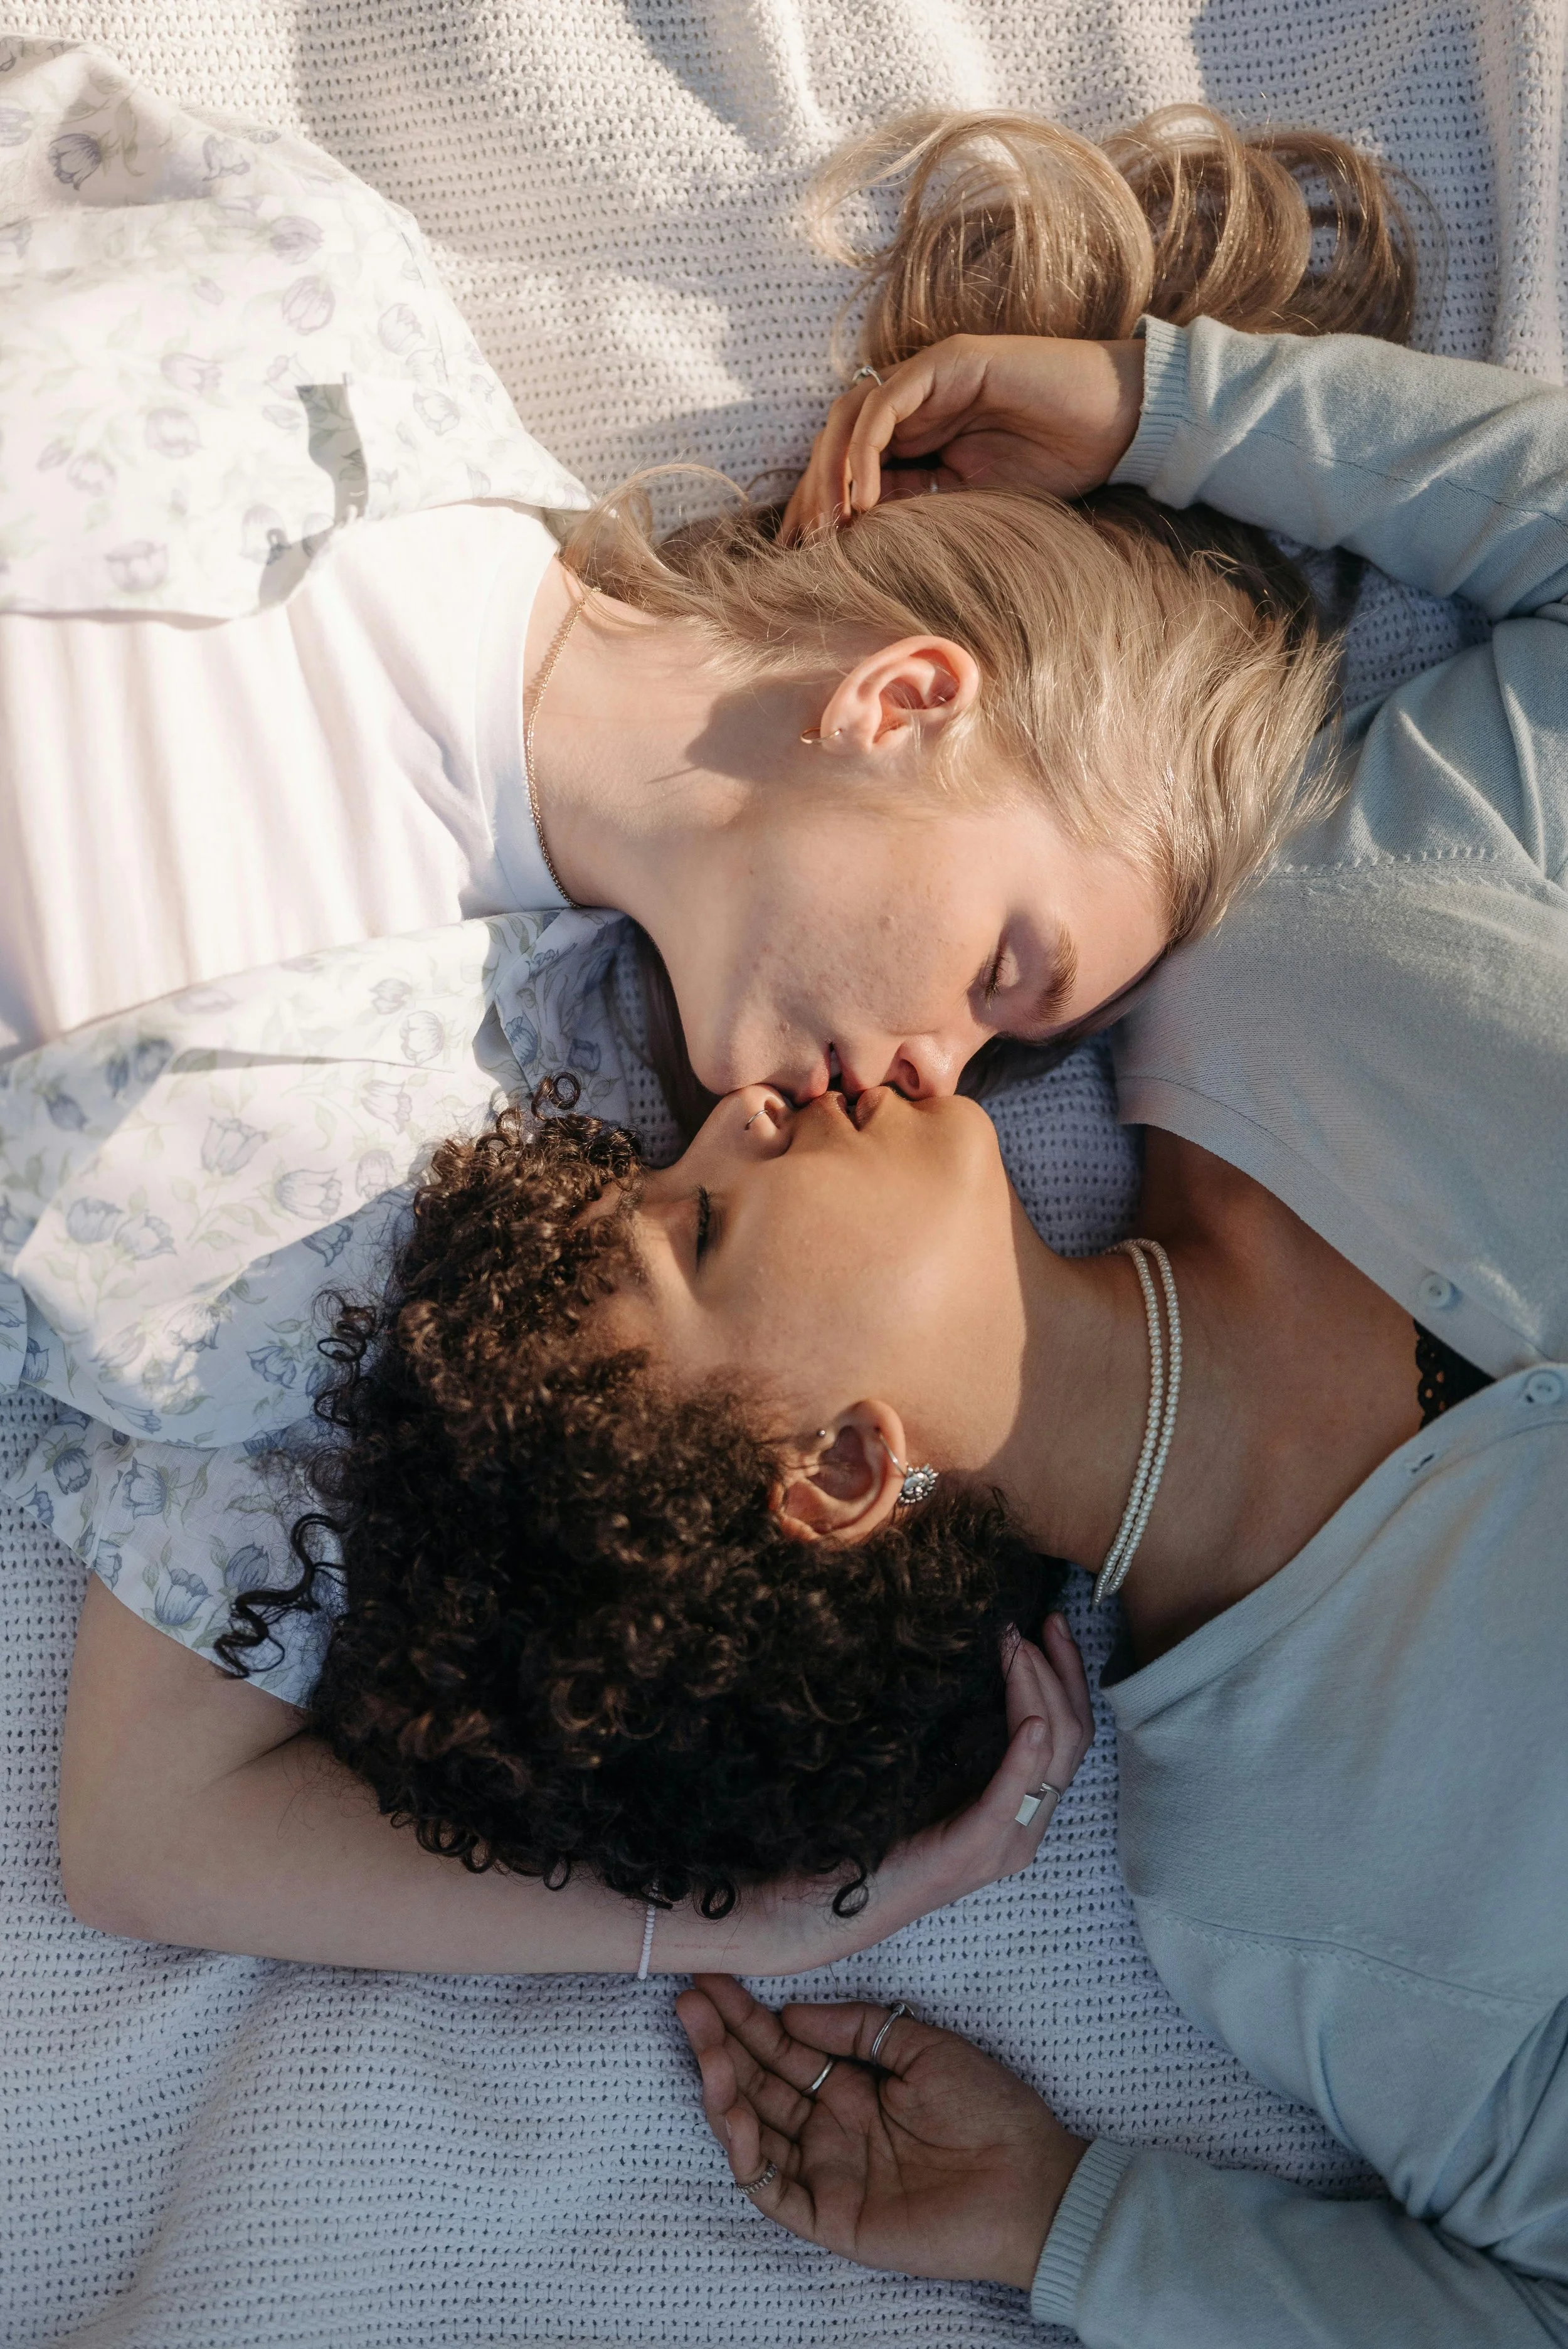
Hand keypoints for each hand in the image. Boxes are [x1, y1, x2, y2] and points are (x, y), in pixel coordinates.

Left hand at [657, 1614, 1094, 1976]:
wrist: (826, 1900)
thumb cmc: (873, 1829)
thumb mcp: (929, 1769)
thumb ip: (962, 1735)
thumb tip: (974, 1658)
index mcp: (1019, 1811)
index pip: (1070, 1733)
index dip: (1067, 1674)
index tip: (1051, 1623)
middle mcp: (1024, 1831)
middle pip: (1073, 1740)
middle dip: (1061, 1672)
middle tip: (1038, 1623)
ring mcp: (1002, 1846)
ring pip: (1054, 1759)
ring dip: (1039, 1691)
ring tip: (1017, 1647)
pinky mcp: (970, 1853)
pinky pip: (1011, 1798)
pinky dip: (1026, 1757)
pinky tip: (1029, 1722)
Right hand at [678, 1975, 1087, 2288]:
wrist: (1032, 2183)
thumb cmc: (991, 2110)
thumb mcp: (923, 2046)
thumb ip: (858, 2028)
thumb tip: (792, 2013)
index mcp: (855, 2085)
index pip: (786, 2047)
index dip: (747, 2016)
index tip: (713, 1979)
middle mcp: (832, 2126)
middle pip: (761, 2083)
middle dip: (721, 2042)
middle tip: (689, 2002)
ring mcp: (828, 2171)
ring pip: (756, 2131)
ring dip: (724, 2089)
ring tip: (703, 2045)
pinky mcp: (832, 2216)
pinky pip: (773, 2189)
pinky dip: (747, 2154)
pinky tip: (733, 2111)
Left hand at [781, 334, 1145, 540]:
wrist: (1118, 425)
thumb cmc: (1058, 463)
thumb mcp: (973, 501)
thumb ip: (919, 505)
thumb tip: (859, 537)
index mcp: (919, 433)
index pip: (848, 463)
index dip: (819, 504)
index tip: (800, 555)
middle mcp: (915, 401)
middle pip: (836, 437)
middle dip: (813, 491)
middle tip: (802, 545)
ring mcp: (930, 377)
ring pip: (851, 416)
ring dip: (831, 470)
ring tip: (831, 523)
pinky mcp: (950, 363)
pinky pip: (887, 403)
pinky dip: (867, 448)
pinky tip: (866, 495)